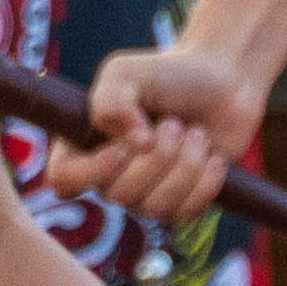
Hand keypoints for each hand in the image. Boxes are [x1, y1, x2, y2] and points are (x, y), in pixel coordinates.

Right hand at [53, 31, 274, 231]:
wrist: (222, 83)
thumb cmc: (167, 75)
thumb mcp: (126, 72)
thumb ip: (111, 99)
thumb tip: (133, 144)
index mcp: (86, 144)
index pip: (64, 178)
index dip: (89, 173)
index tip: (119, 149)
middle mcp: (111, 176)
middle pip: (118, 194)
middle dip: (156, 157)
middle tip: (174, 122)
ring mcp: (145, 195)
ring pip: (154, 208)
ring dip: (184, 166)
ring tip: (196, 133)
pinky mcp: (180, 205)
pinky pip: (185, 213)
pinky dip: (204, 182)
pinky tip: (212, 156)